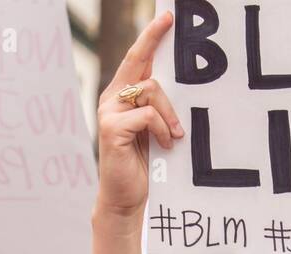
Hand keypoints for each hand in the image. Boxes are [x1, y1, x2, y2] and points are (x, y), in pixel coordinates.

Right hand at [94, 12, 183, 220]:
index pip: (136, 58)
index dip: (151, 36)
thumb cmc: (143, 165)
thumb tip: (181, 87)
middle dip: (158, 53)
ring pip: (150, 90)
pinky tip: (165, 145)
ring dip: (169, 115)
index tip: (167, 17)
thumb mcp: (154, 130)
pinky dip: (162, 130)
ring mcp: (109, 112)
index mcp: (122, 96)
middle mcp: (112, 99)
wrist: (126, 198)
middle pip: (143, 66)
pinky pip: (148, 114)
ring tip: (173, 137)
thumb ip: (157, 107)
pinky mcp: (112, 127)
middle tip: (173, 38)